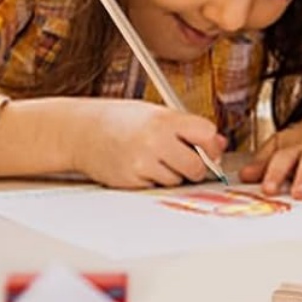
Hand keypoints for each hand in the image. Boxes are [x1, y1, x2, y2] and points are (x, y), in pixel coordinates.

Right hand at [71, 99, 226, 189]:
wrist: (82, 132)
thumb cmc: (122, 120)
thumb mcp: (157, 113)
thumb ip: (188, 127)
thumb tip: (219, 143)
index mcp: (166, 119)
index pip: (207, 135)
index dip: (212, 145)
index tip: (210, 149)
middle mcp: (155, 141)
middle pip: (196, 166)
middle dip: (197, 167)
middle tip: (189, 161)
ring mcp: (142, 163)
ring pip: (177, 180)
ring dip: (175, 175)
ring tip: (159, 159)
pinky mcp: (130, 181)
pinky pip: (157, 188)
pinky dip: (155, 181)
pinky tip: (143, 167)